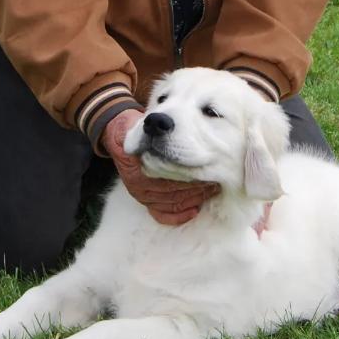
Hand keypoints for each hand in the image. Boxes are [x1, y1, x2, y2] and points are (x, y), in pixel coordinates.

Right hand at [101, 110, 219, 225]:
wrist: (121, 136)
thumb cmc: (143, 128)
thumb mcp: (151, 123)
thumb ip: (164, 127)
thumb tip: (179, 128)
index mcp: (142, 162)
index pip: (172, 173)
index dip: (192, 171)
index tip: (210, 166)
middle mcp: (139, 182)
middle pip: (174, 190)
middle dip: (198, 186)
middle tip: (216, 180)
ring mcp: (141, 194)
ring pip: (172, 203)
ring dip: (193, 198)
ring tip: (211, 190)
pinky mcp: (144, 201)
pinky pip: (161, 215)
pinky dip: (178, 215)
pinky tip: (193, 210)